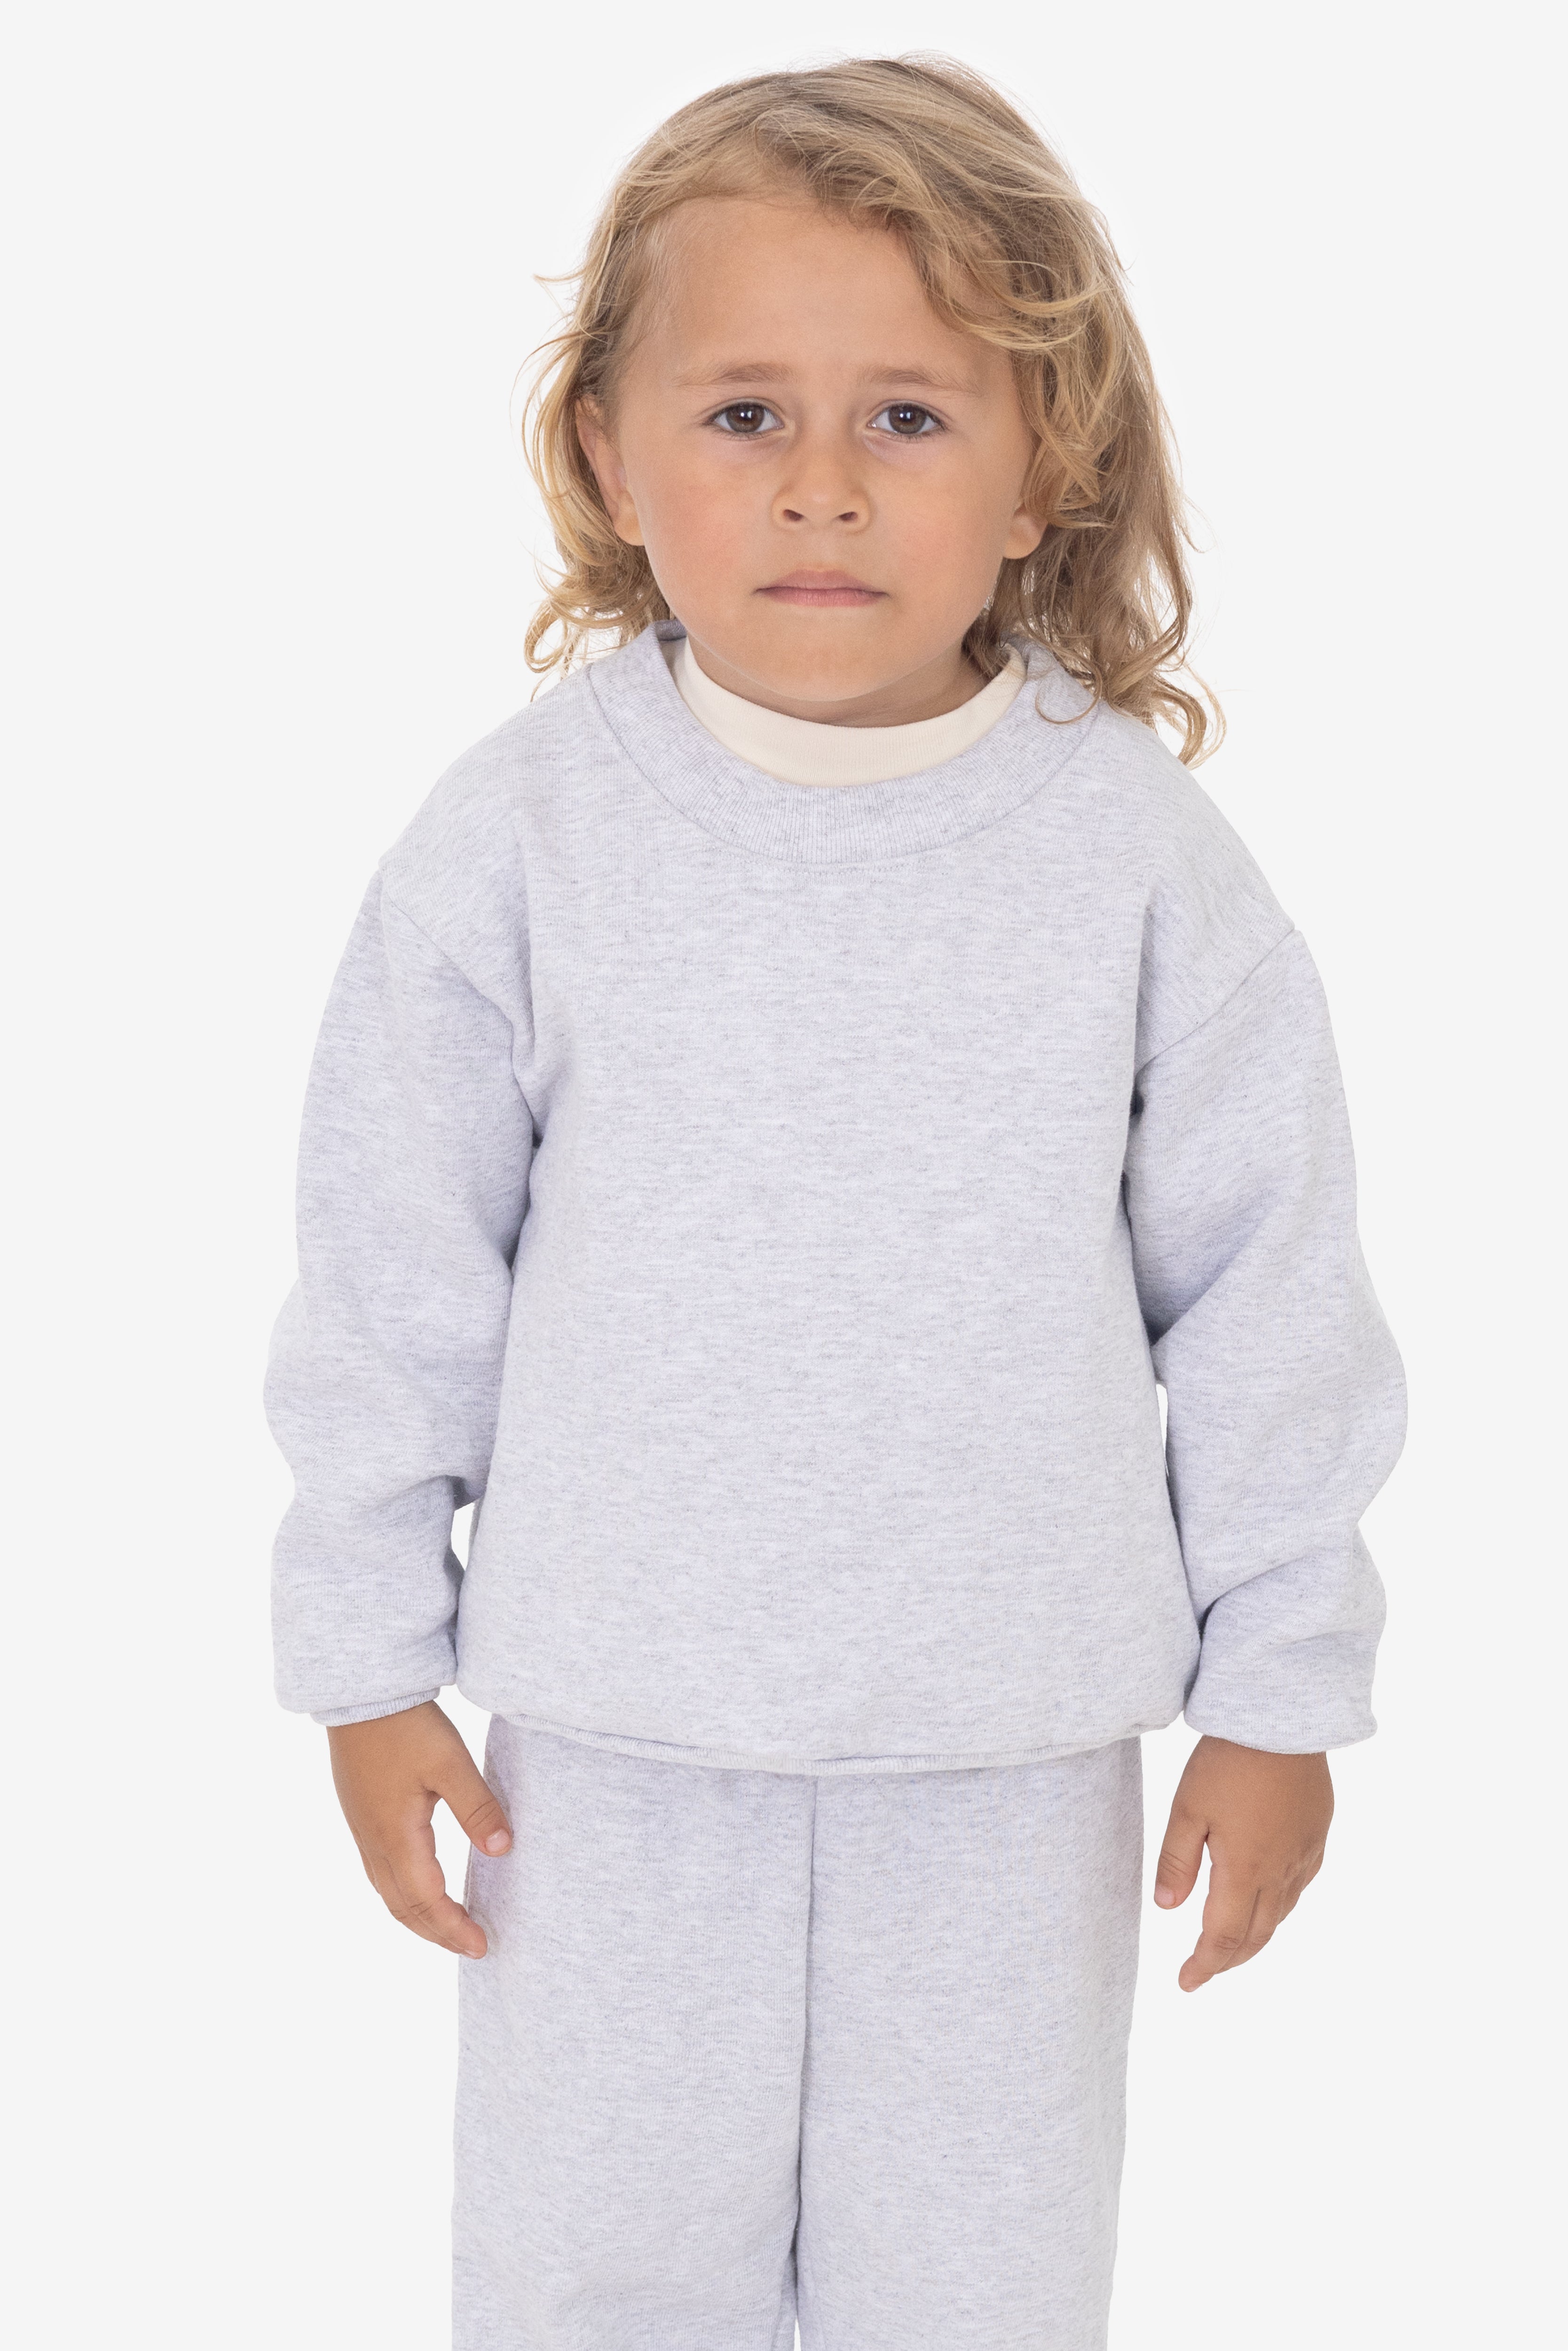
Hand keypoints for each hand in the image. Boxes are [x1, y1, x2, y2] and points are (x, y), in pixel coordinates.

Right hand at [327, 1701, 511, 1957]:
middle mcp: (374, 1842)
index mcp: (397, 1836)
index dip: (454, 1928)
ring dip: (418, 1917)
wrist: (361, 1695)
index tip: (482, 1946)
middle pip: (403, 1908)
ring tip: (448, 1928)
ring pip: (388, 1893)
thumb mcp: (451, 1763)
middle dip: (437, 1933)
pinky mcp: (361, 1816)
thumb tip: (502, 1850)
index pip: (427, 1901)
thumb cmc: (407, 1726)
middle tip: (470, 1947)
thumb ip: (477, 1807)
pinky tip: (420, 1887)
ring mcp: (363, 1831)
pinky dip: (404, 1894)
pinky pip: (380, 1873)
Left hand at [1154, 1735, 1332, 1990]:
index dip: (1204, 1965)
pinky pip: (1300, 1885)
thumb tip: (1167, 1908)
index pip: (1224, 1937)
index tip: (1185, 1982)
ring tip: (1231, 1943)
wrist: (1282, 1720)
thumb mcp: (1187, 1808)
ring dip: (1255, 1936)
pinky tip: (1268, 1900)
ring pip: (1281, 1913)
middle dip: (1228, 1959)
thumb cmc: (1229, 1761)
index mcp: (1246, 1870)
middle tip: (1204, 1970)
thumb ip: (1177, 1861)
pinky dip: (1279, 1905)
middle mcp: (1281, 1871)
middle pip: (1257, 1935)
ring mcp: (1304, 1853)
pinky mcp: (1317, 1834)